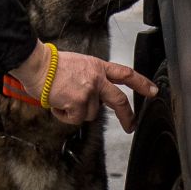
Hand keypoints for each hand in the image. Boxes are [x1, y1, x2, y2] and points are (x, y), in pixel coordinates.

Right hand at [11, 41, 157, 133]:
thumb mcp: (79, 64)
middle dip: (127, 116)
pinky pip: (75, 119)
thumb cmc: (51, 64)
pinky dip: (64, 115)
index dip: (141, 83)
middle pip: (119, 100)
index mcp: (98, 67)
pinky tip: (57, 104)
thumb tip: (93, 95)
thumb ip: (91, 78)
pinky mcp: (79, 103)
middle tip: (131, 126)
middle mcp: (97, 79)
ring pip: (90, 114)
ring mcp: (89, 92)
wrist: (38, 65)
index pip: (125, 74)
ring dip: (76, 112)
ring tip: (62, 98)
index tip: (152, 91)